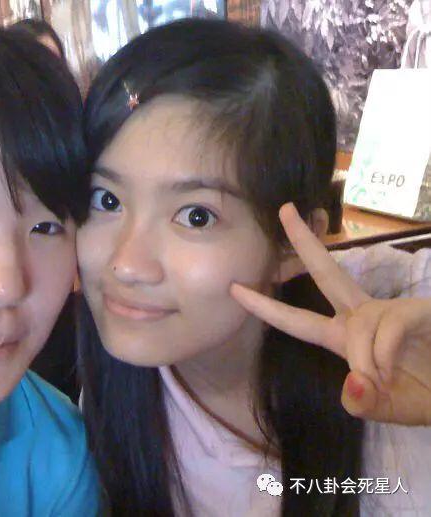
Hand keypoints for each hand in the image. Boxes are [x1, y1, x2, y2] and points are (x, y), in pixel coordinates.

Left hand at [230, 203, 430, 425]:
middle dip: (303, 241)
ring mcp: (390, 311)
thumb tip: (354, 383)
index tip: (234, 288)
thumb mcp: (386, 408)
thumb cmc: (426, 394)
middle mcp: (362, 317)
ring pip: (359, 326)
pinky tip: (395, 371)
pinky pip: (387, 328)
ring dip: (367, 360)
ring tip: (386, 383)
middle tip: (284, 209)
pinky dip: (385, 356)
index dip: (265, 306)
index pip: (296, 320)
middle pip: (326, 274)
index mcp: (345, 337)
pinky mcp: (417, 311)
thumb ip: (363, 403)